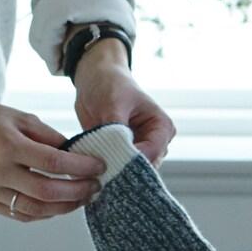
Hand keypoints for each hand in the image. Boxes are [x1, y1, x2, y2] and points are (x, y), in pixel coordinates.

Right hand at [0, 97, 103, 222]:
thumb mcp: (17, 116)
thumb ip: (47, 135)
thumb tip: (74, 151)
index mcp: (8, 146)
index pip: (53, 162)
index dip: (81, 167)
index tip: (99, 166)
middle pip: (47, 191)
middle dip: (77, 192)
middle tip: (95, 186)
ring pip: (35, 209)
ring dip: (64, 207)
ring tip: (82, 198)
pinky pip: (20, 214)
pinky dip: (43, 213)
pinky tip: (58, 205)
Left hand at [72, 45, 175, 166]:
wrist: (96, 78)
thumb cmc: (110, 84)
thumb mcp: (113, 104)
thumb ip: (115, 130)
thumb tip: (111, 156)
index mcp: (162, 127)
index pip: (152, 153)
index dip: (131, 161)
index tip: (108, 163)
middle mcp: (154, 142)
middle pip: (143, 167)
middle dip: (122, 170)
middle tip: (99, 173)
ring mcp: (138, 150)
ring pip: (129, 172)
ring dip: (111, 172)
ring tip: (92, 172)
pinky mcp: (121, 154)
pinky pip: (115, 169)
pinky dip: (103, 171)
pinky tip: (89, 170)